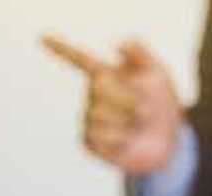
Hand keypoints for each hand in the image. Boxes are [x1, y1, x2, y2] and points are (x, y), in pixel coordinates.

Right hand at [43, 34, 182, 174]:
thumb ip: (141, 53)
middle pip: (99, 87)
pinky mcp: (90, 141)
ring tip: (137, 126)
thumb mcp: (158, 74)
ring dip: (127, 121)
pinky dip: (120, 138)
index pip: (79, 60)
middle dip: (128, 98)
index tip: (43, 38)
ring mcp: (89, 118)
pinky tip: (127, 140)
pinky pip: (100, 136)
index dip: (61, 49)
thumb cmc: (161, 105)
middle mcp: (92, 95)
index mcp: (105, 74)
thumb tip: (117, 45)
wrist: (169, 141)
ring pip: (99, 114)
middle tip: (145, 110)